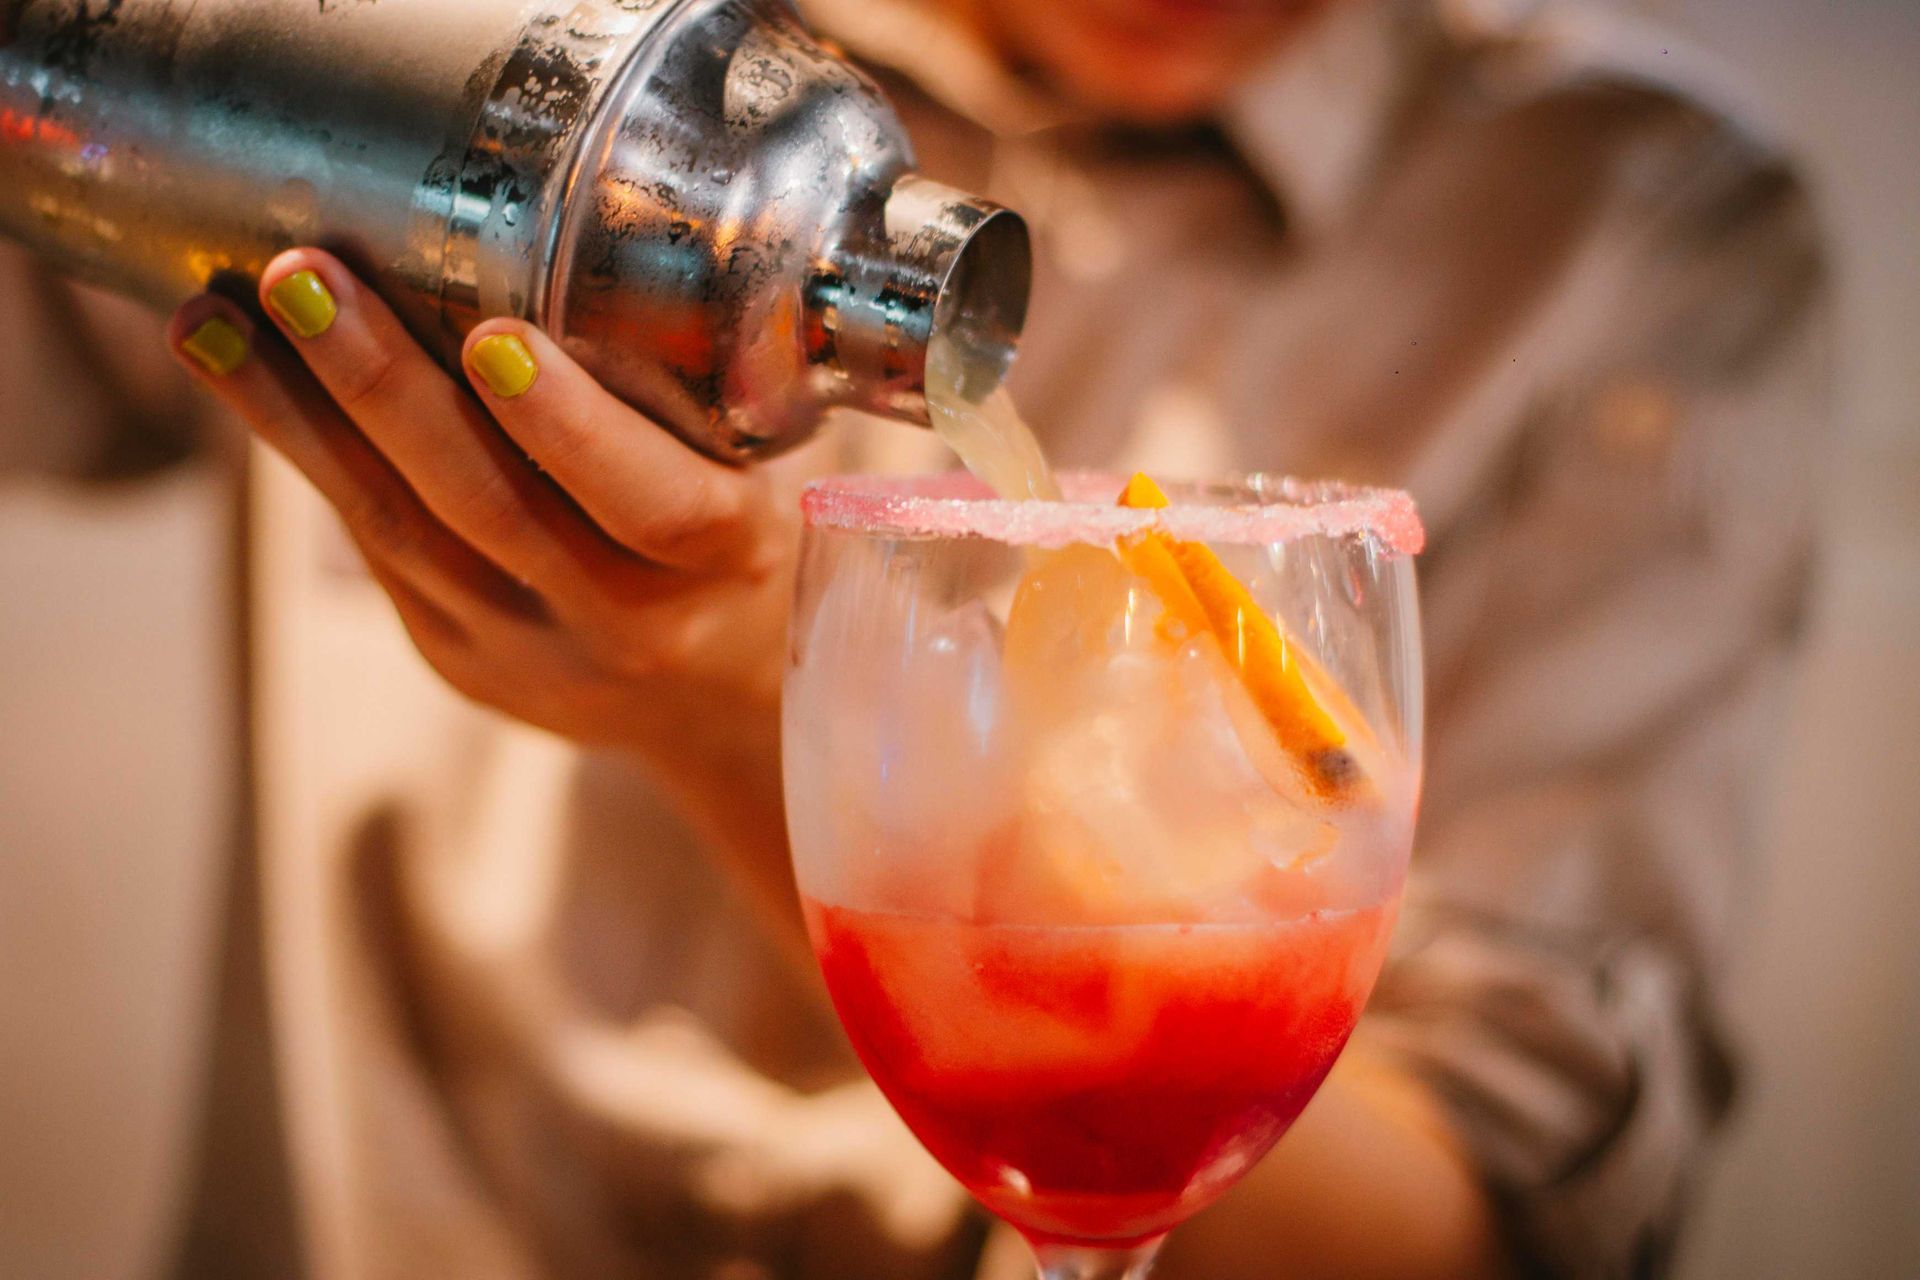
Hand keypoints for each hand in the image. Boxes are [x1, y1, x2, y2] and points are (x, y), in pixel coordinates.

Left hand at [166, 248, 795, 756]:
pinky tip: (248, 374)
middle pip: (488, 509)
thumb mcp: (759, 471)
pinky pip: (378, 546)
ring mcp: (529, 653)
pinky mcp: (458, 658)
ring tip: (212, 321)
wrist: (716, 702)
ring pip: (400, 533)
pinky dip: (310, 453)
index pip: (651, 504)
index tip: (496, 338)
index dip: (571, 428)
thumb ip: (690, 394)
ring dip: (296, 420)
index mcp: (723, 562)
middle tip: (301, 278)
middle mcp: (625, 621)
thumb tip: (566, 237)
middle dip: (383, 387)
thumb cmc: (738, 543)